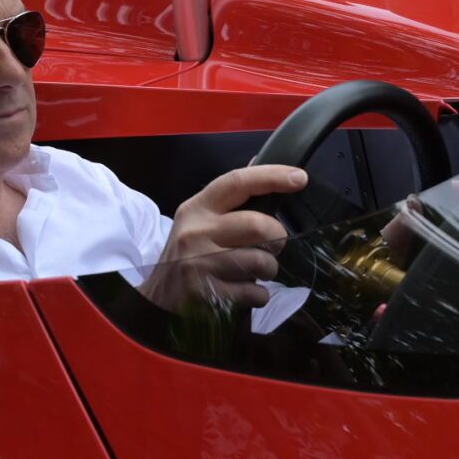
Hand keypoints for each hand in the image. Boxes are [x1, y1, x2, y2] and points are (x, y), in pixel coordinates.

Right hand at [146, 164, 306, 310]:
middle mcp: (196, 232)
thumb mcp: (199, 220)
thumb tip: (256, 161)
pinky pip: (254, 292)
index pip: (237, 182)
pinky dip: (258, 295)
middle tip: (272, 246)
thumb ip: (230, 198)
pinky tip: (244, 292)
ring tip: (254, 271)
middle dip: (277, 238)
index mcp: (198, 208)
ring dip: (267, 269)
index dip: (271, 177)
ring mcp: (199, 263)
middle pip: (259, 226)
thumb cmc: (188, 254)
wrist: (159, 297)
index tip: (299, 178)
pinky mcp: (205, 293)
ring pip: (260, 262)